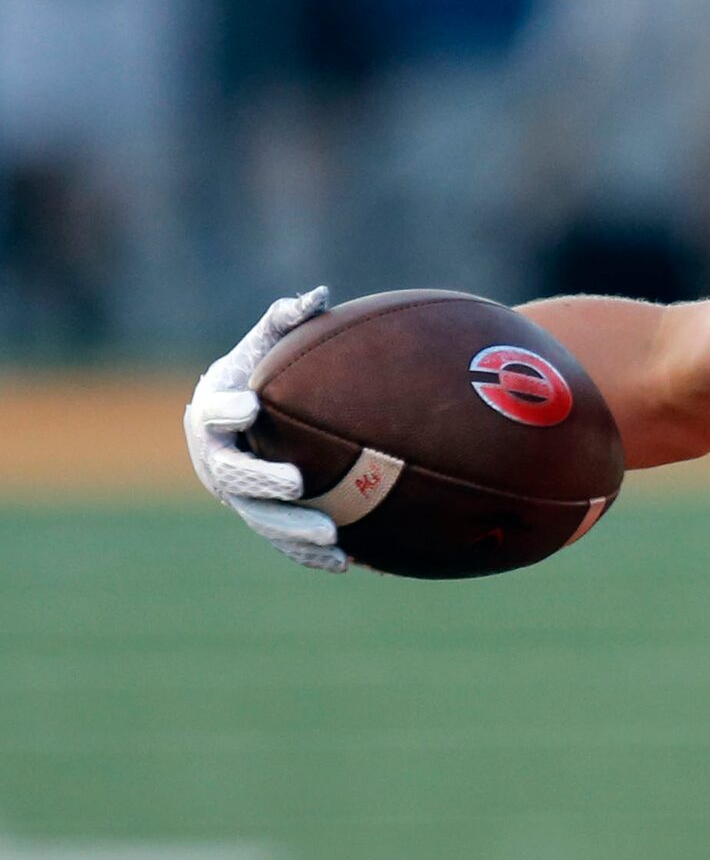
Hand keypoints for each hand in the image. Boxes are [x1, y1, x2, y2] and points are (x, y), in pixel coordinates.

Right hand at [182, 288, 345, 572]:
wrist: (239, 422)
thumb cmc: (257, 376)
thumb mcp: (265, 346)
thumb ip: (285, 322)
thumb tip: (317, 296)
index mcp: (213, 413)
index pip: (214, 411)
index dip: (227, 409)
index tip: (250, 404)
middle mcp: (217, 458)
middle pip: (234, 475)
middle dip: (263, 480)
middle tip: (297, 482)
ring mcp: (236, 495)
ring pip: (260, 518)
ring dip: (294, 530)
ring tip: (333, 536)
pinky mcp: (260, 518)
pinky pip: (283, 542)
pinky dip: (310, 555)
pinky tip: (347, 564)